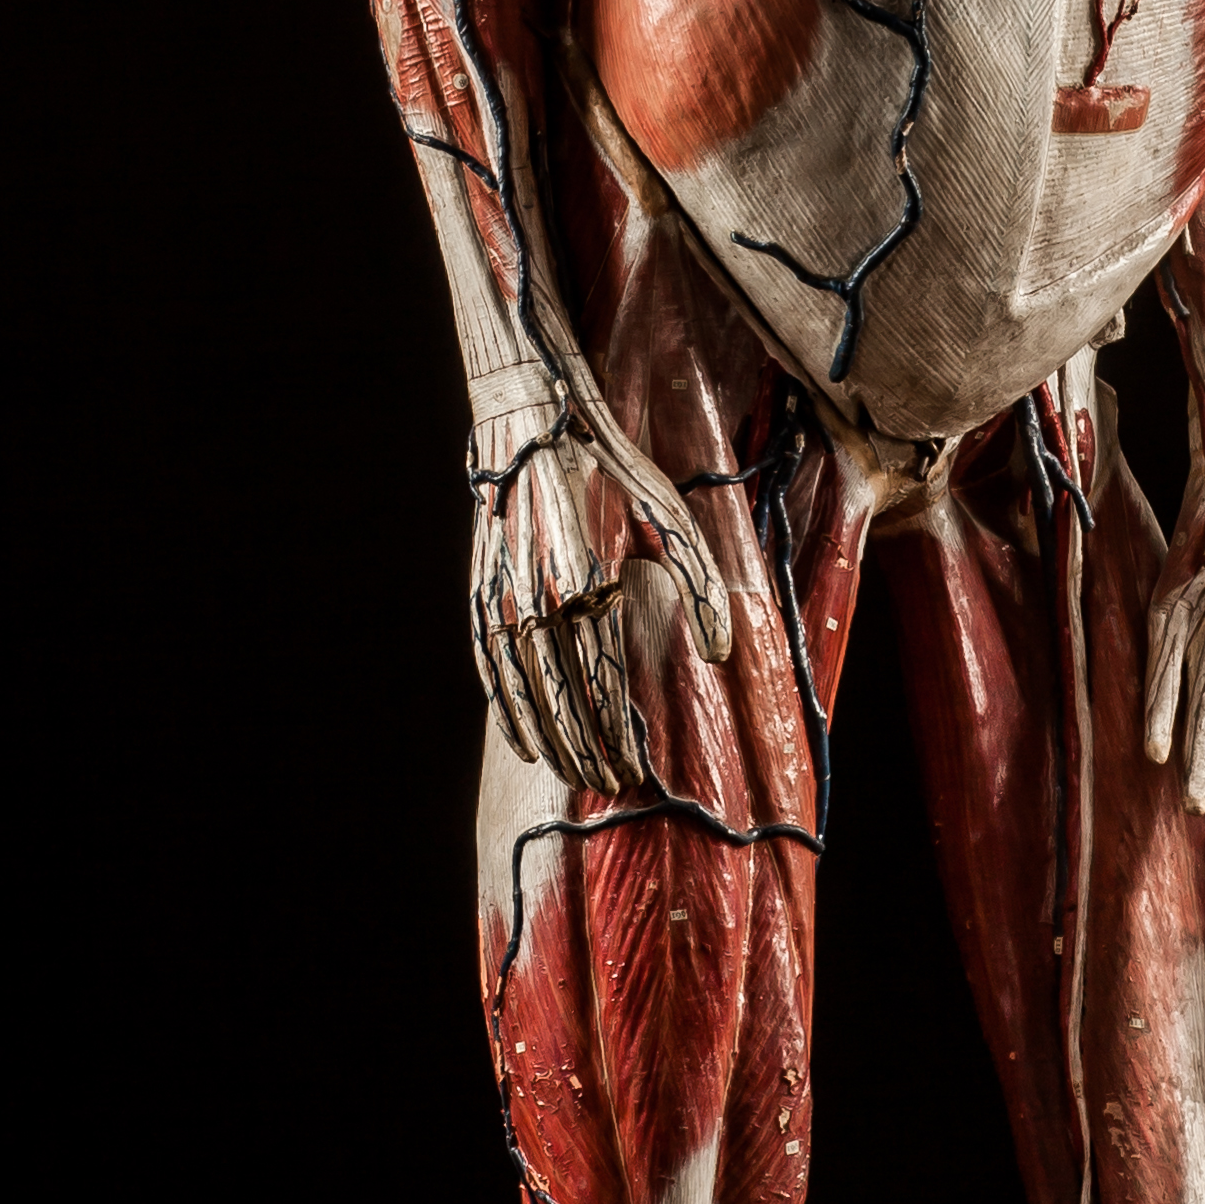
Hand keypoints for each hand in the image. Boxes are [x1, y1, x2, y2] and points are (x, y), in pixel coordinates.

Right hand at [469, 380, 732, 787]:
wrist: (529, 418)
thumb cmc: (611, 462)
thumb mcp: (670, 513)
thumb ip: (699, 585)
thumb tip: (723, 655)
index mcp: (589, 581)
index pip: (603, 687)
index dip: (617, 737)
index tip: (635, 771)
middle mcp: (540, 599)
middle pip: (565, 702)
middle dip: (588, 753)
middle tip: (611, 784)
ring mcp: (503, 599)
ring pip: (526, 695)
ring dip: (552, 744)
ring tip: (576, 775)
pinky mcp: (481, 595)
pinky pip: (490, 672)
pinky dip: (508, 713)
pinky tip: (527, 743)